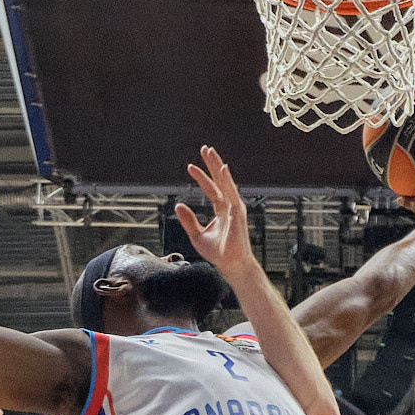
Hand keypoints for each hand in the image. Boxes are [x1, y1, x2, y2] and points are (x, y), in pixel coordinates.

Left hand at [174, 148, 253, 277]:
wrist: (231, 265)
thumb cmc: (218, 253)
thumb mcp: (197, 236)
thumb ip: (188, 220)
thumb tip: (177, 205)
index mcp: (222, 211)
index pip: (212, 189)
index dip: (202, 177)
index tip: (190, 166)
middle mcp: (230, 207)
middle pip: (221, 181)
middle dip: (213, 164)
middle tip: (206, 148)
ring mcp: (235, 209)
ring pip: (226, 183)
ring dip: (218, 167)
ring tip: (211, 152)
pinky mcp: (237, 214)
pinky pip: (232, 193)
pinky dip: (227, 181)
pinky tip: (222, 169)